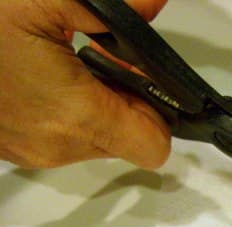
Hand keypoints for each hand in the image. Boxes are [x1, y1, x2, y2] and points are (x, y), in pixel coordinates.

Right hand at [0, 0, 169, 168]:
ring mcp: (31, 151)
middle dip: (127, 102)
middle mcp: (56, 145)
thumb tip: (152, 4)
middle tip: (107, 59)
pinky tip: (47, 75)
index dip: (160, 113)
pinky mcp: (12, 147)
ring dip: (96, 104)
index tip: (148, 81)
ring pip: (96, 140)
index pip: (153, 146)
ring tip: (71, 61)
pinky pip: (63, 137)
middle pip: (127, 141)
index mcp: (74, 116)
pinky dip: (67, 110)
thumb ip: (113, 8)